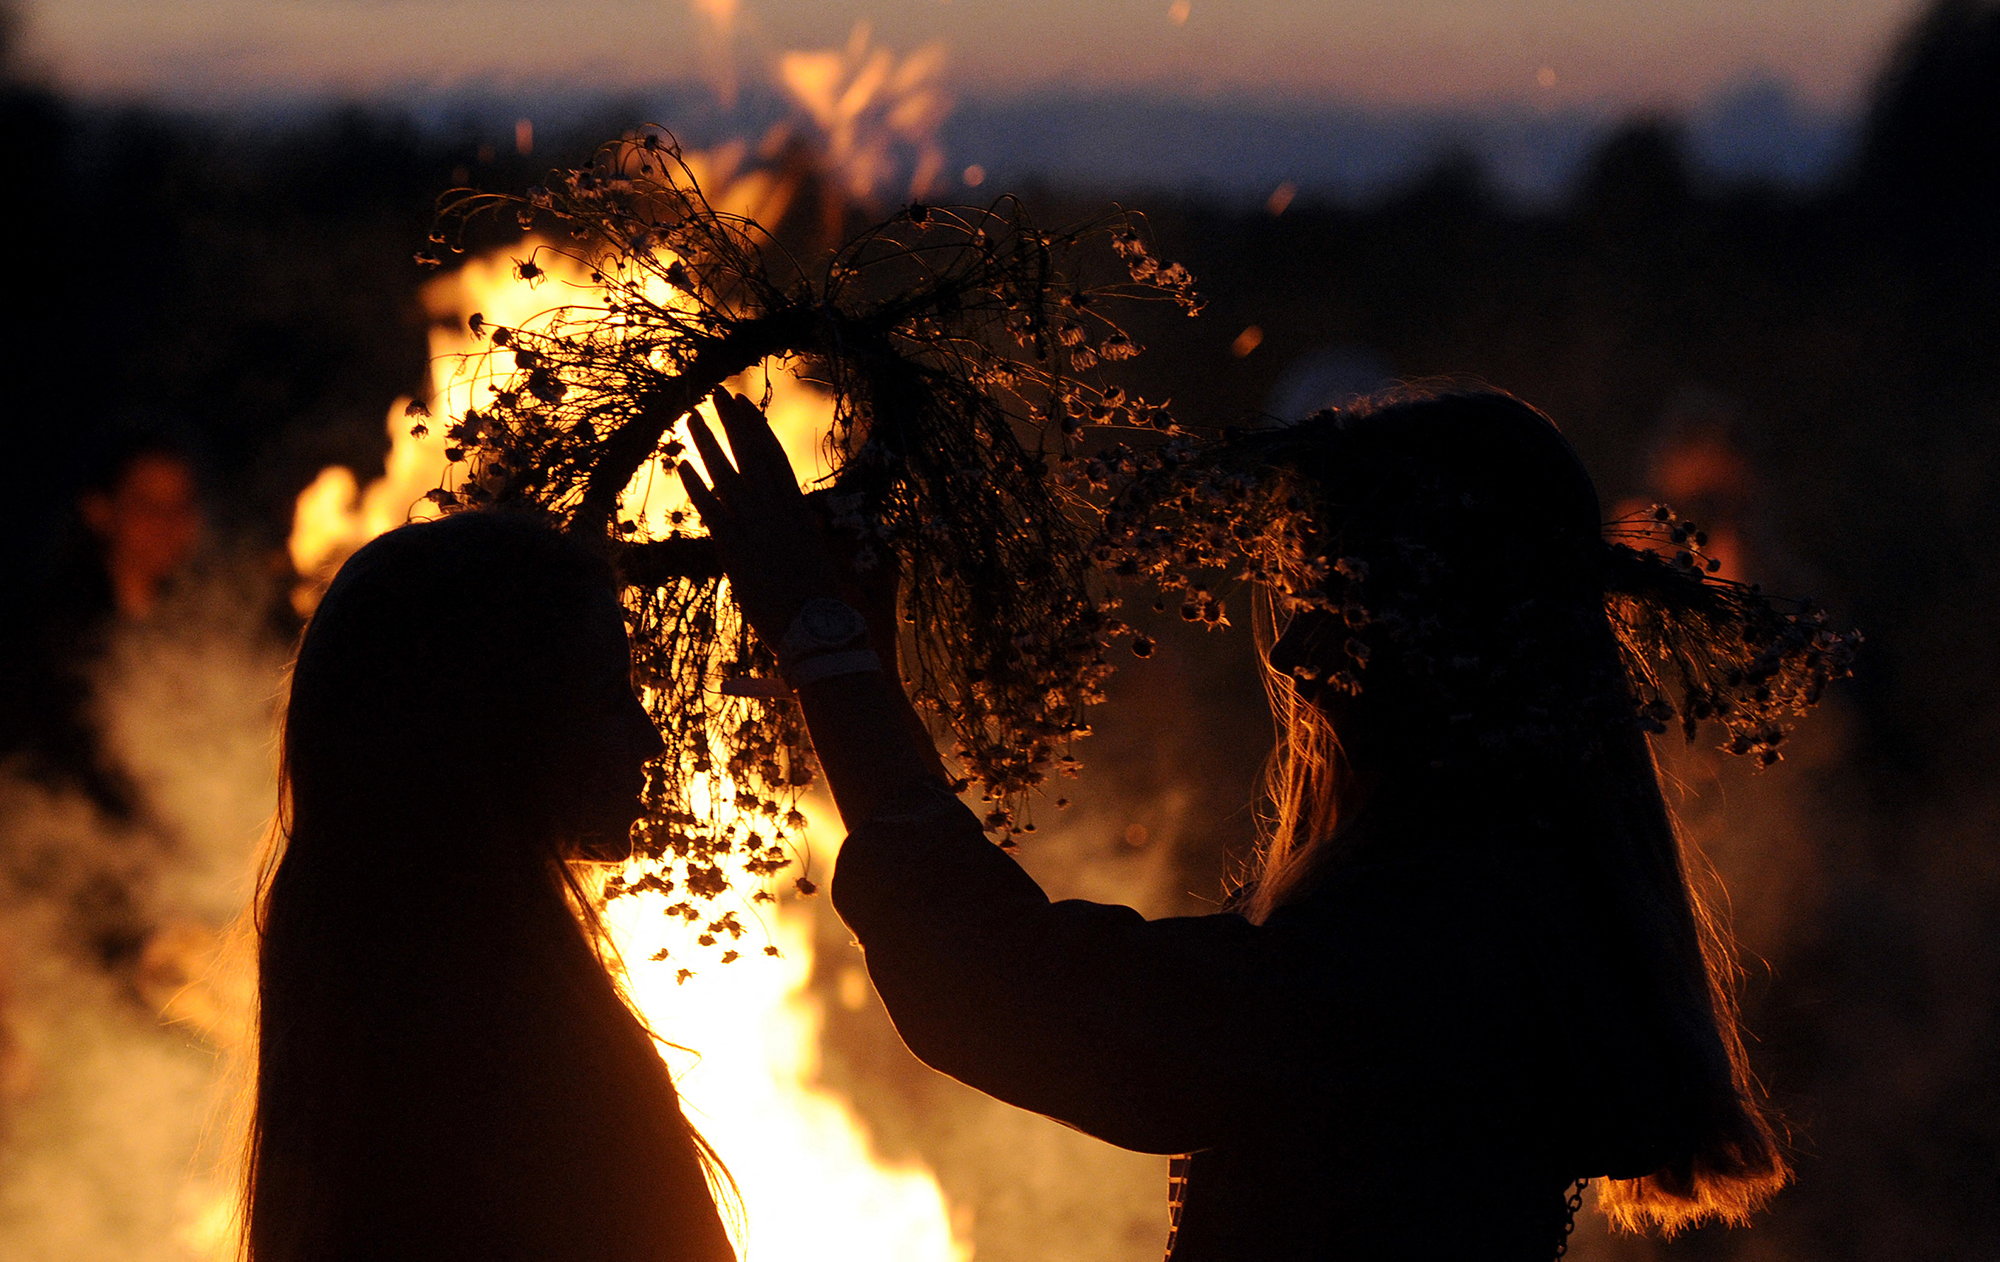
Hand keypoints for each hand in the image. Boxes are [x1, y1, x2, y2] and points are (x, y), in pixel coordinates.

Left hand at [678, 390, 844, 648]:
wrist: (818, 629)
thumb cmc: (823, 602)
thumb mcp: (817, 557)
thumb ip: (804, 534)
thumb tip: (807, 522)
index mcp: (798, 511)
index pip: (775, 459)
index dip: (758, 430)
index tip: (745, 407)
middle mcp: (777, 511)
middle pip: (752, 456)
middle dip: (733, 423)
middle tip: (718, 393)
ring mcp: (756, 527)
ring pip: (727, 474)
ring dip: (708, 443)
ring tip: (691, 417)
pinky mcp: (736, 549)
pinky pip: (712, 510)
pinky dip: (697, 486)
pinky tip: (682, 465)